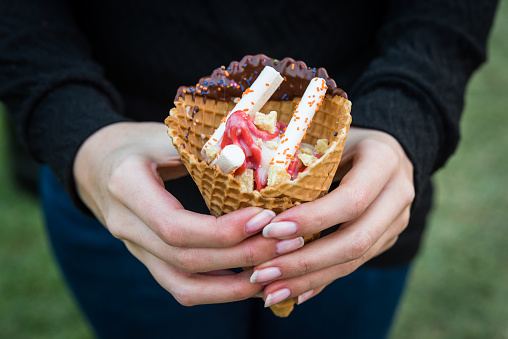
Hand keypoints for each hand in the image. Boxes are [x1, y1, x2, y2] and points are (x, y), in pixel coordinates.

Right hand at [73, 122, 302, 304]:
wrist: (96, 162)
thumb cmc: (137, 143)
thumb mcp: (165, 134)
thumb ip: (204, 148)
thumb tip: (259, 161)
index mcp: (127, 188)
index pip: (175, 227)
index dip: (223, 231)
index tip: (265, 219)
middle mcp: (126, 226)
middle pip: (185, 259)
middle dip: (240, 257)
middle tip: (284, 244)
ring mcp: (134, 248)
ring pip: (182, 284)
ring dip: (232, 287)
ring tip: (274, 272)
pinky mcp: (146, 257)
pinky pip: (180, 284)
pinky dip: (217, 290)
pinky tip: (249, 280)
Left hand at [249, 127, 414, 306]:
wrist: (387, 150)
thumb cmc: (345, 139)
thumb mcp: (327, 141)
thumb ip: (304, 166)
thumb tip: (256, 205)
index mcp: (383, 161)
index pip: (351, 199)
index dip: (312, 219)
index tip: (270, 231)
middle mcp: (398, 195)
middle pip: (356, 240)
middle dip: (305, 261)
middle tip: (262, 273)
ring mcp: (396, 222)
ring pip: (354, 261)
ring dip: (307, 280)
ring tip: (270, 293)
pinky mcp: (386, 240)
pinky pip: (352, 265)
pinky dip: (319, 280)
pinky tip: (291, 292)